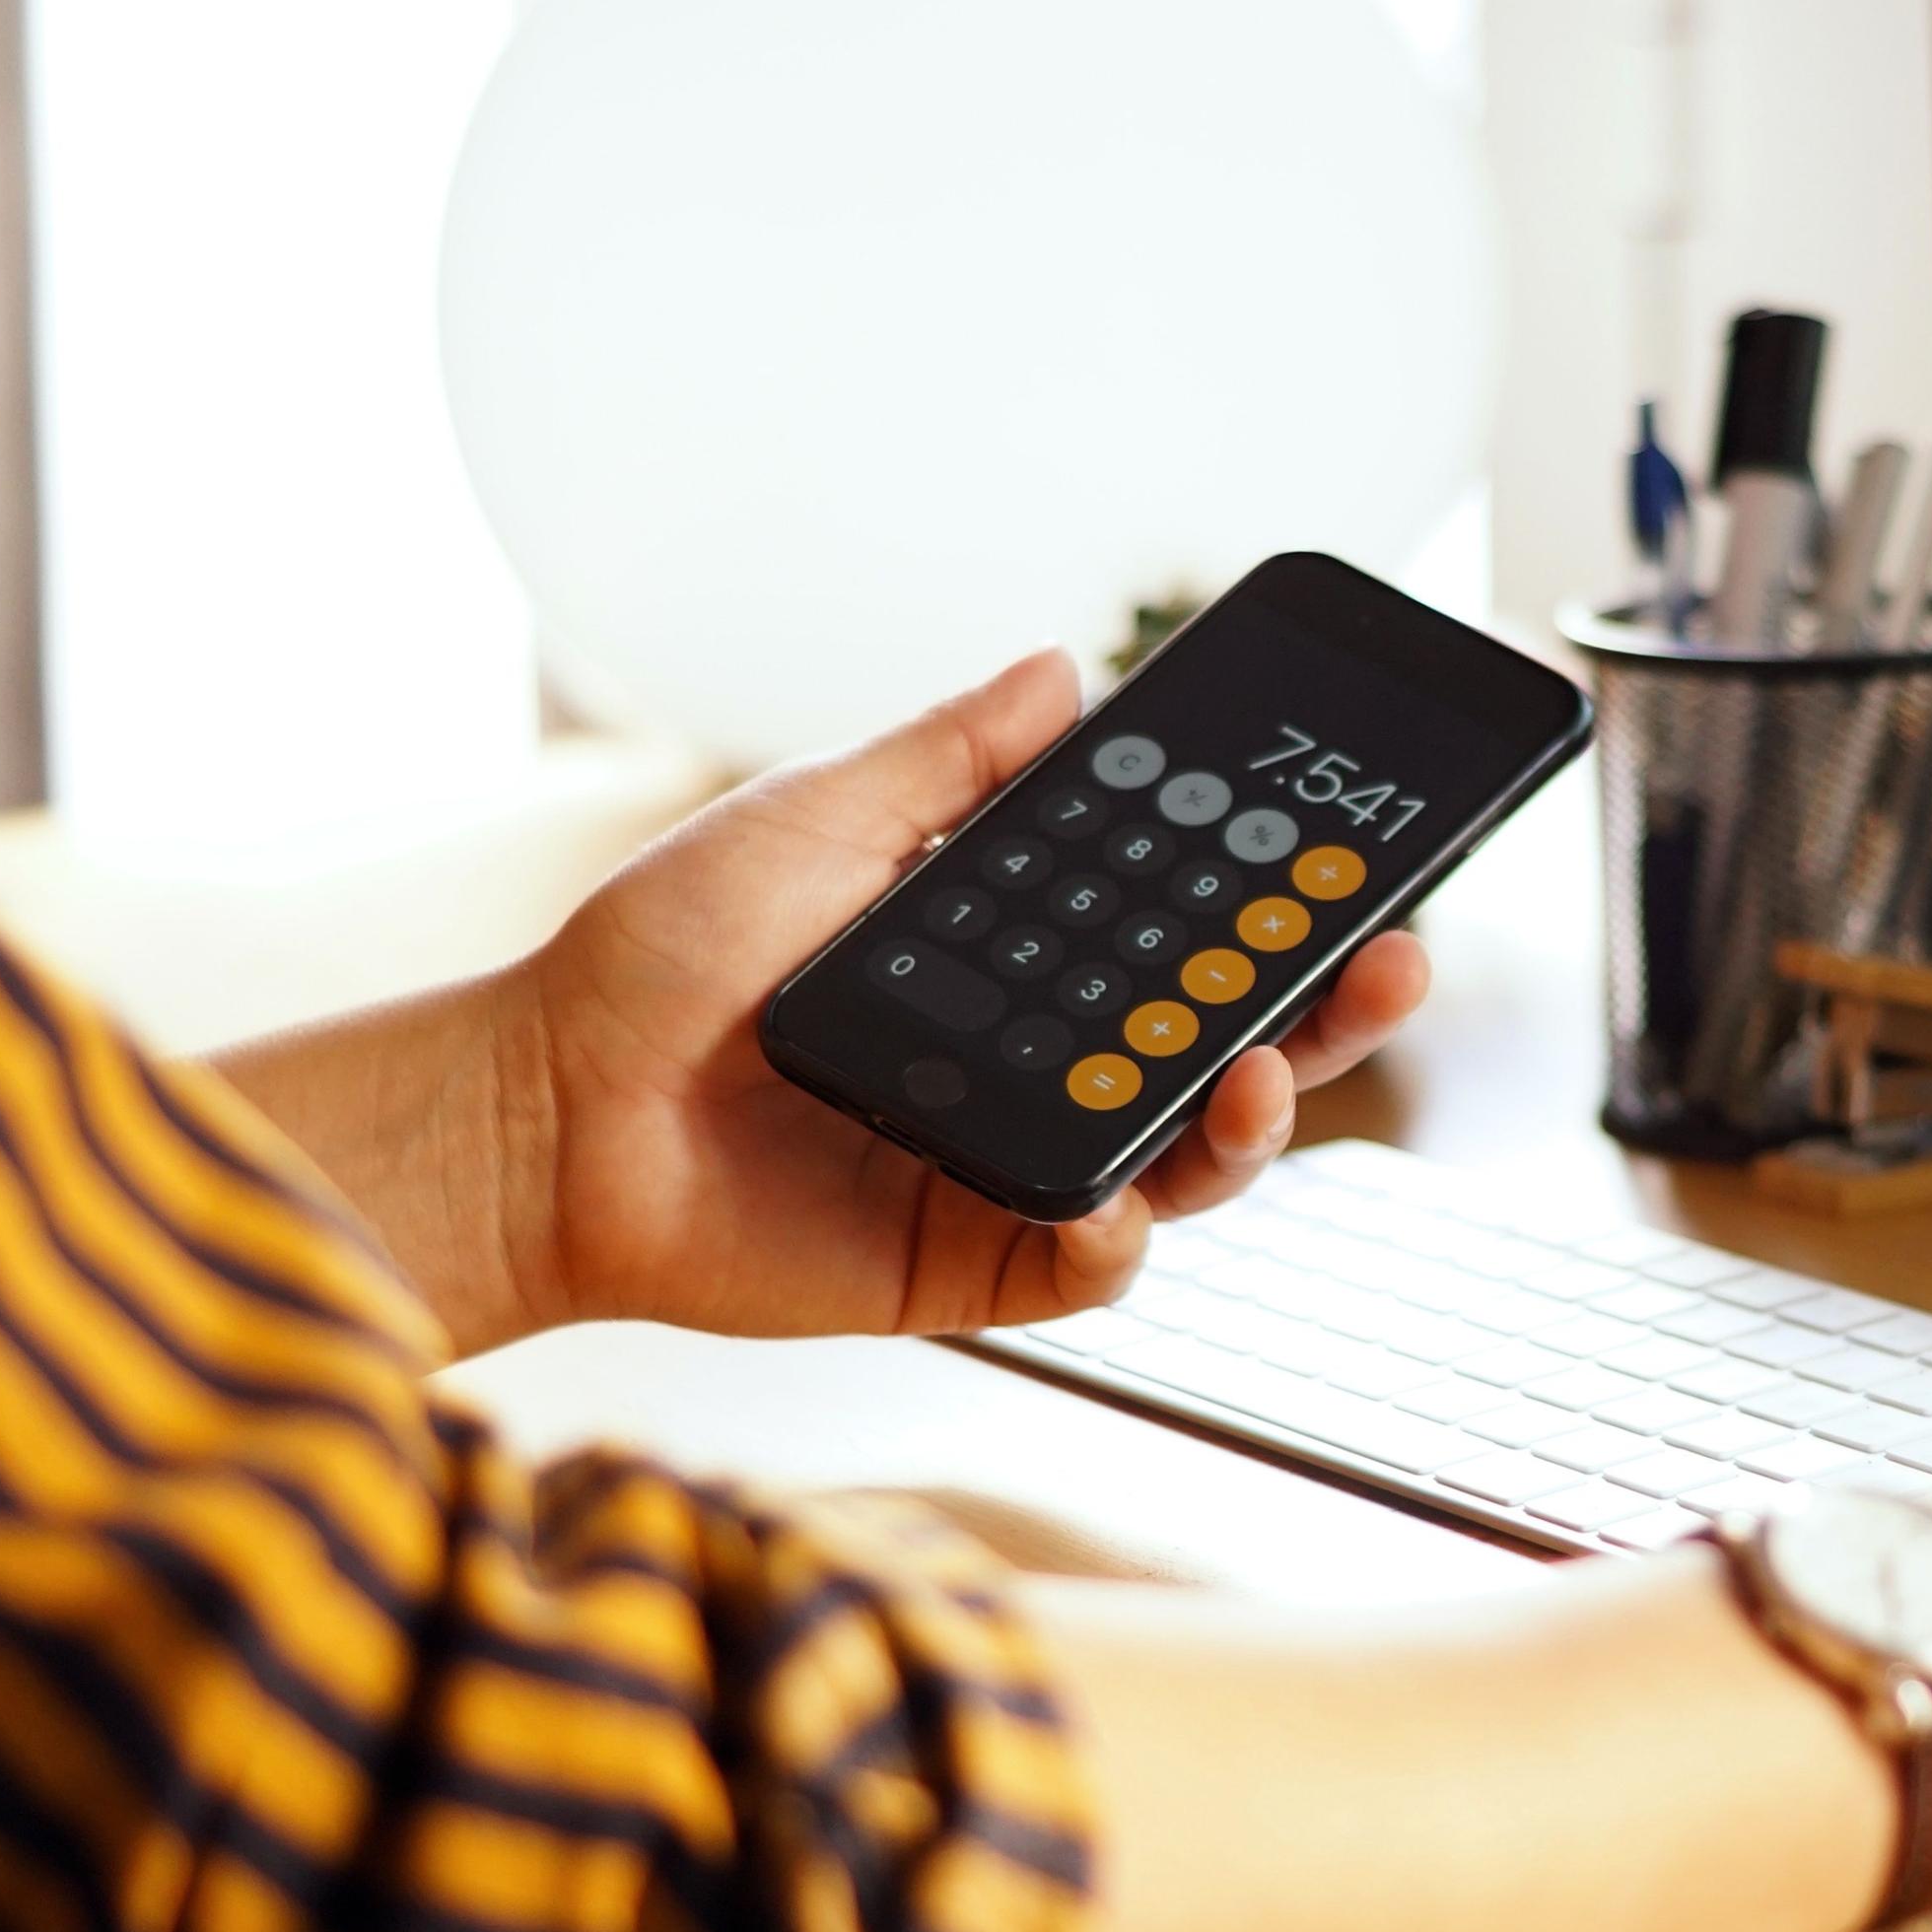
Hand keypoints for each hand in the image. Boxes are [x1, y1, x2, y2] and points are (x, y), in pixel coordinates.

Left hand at [499, 649, 1430, 1340]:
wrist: (542, 1107)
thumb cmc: (654, 965)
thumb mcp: (817, 822)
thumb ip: (949, 760)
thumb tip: (1063, 669)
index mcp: (1021, 963)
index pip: (1190, 935)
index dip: (1284, 909)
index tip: (1359, 863)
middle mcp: (1039, 1066)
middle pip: (1228, 1048)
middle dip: (1328, 1013)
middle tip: (1389, 962)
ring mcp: (1012, 1166)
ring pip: (1185, 1160)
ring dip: (1251, 1121)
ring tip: (1260, 1072)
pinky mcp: (969, 1262)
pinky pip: (1085, 1262)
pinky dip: (1119, 1232)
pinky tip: (1123, 1194)